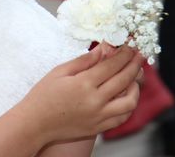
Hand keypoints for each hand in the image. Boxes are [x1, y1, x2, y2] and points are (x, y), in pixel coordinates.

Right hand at [19, 43, 142, 144]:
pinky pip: (122, 117)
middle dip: (134, 64)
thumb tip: (102, 48)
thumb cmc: (43, 95)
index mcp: (83, 83)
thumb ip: (83, 60)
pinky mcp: (99, 128)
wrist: (35, 123)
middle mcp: (94, 101)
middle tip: (139, 55)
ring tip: (134, 77)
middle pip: (124, 79)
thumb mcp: (60, 71)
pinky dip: (128, 105)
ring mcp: (98, 116)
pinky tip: (126, 96)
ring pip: (129, 102)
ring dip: (136, 87)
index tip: (130, 47)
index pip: (112, 65)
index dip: (124, 54)